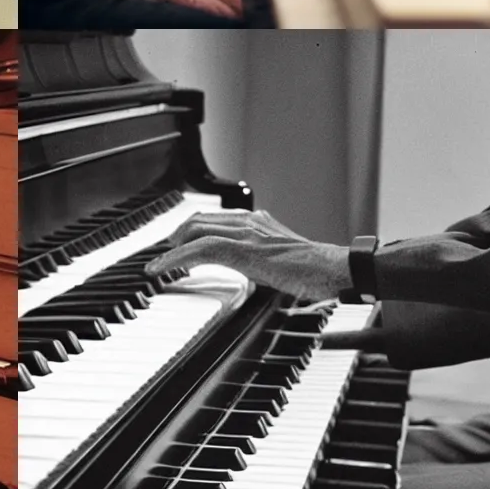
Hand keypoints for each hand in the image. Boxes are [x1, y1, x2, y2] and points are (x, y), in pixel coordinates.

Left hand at [143, 208, 350, 298]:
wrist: (332, 269)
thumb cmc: (313, 270)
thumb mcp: (281, 258)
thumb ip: (263, 255)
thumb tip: (251, 265)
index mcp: (258, 221)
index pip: (215, 218)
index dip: (191, 228)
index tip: (177, 242)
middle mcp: (250, 221)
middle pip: (200, 220)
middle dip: (176, 235)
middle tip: (163, 253)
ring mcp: (247, 233)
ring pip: (197, 230)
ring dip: (171, 247)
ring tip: (157, 263)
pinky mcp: (246, 249)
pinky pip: (202, 249)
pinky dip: (177, 257)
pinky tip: (164, 269)